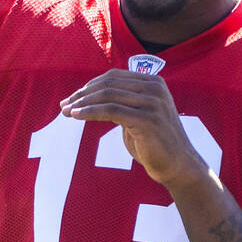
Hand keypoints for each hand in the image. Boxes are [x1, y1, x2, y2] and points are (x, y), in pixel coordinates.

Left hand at [59, 69, 209, 188]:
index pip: (113, 77)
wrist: (177, 165)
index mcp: (153, 82)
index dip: (89, 86)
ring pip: (107, 96)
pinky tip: (76, 116)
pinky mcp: (147, 120)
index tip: (71, 98)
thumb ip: (121, 102)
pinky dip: (90, 112)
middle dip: (82, 94)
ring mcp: (153, 103)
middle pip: (108, 84)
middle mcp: (154, 88)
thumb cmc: (153, 142)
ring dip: (82, 103)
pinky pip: (111, 111)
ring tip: (66, 112)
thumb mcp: (138, 114)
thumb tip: (88, 95)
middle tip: (64, 105)